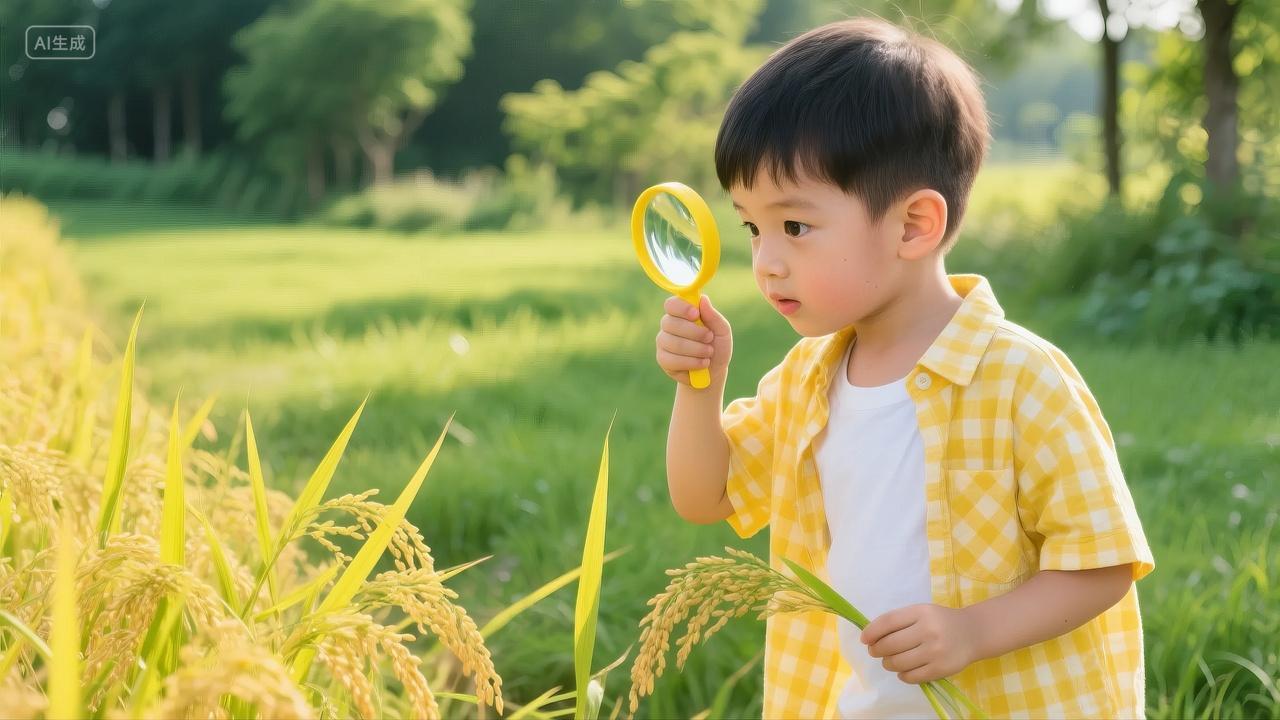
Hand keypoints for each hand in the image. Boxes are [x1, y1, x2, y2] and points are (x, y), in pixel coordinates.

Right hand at [655, 294, 732, 386]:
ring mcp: (663, 342)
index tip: (696, 314)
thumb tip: (703, 299)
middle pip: (671, 323)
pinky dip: (691, 362)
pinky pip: (671, 359)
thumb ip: (713, 316)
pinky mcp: (662, 359)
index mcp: (681, 313)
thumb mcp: (722, 331)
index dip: (681, 308)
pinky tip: (702, 363)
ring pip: (673, 343)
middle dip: (694, 332)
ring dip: (696, 349)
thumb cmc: (717, 346)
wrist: (714, 371)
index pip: (671, 304)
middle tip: (709, 337)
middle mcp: (668, 325)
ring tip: (709, 353)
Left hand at [859, 603, 980, 684]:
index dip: (871, 631)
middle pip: (890, 644)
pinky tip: (903, 670)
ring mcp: (935, 652)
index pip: (888, 622)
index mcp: (921, 612)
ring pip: (898, 663)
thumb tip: (870, 636)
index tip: (864, 639)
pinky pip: (911, 677)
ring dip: (887, 664)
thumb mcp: (921, 612)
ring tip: (889, 661)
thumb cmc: (940, 621)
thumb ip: (899, 621)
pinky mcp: (941, 669)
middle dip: (877, 650)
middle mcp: (928, 631)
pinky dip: (902, 675)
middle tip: (875, 651)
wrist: (972, 633)